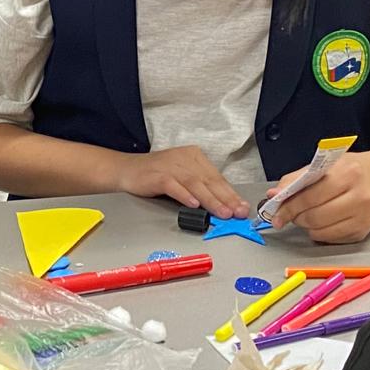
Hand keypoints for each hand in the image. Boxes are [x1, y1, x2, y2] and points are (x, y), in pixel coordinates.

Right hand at [118, 146, 250, 218]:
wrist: (126, 170)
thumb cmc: (156, 175)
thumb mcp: (182, 178)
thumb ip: (202, 189)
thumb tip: (225, 207)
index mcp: (194, 156)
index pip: (217, 177)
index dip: (231, 194)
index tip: (242, 208)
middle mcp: (184, 158)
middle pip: (209, 180)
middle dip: (226, 199)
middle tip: (237, 213)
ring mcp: (170, 165)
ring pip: (195, 183)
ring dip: (210, 200)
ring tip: (222, 213)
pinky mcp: (157, 175)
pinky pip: (174, 185)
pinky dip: (184, 195)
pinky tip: (193, 204)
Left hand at [268, 154, 369, 242]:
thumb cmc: (348, 172)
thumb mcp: (322, 166)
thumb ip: (295, 179)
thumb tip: (273, 194)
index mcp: (347, 174)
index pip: (310, 196)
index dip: (288, 206)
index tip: (275, 212)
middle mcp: (359, 196)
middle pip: (315, 216)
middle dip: (295, 217)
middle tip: (287, 214)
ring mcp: (363, 217)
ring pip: (321, 230)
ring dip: (305, 226)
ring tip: (304, 216)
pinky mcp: (362, 232)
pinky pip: (330, 238)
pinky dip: (318, 233)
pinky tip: (319, 222)